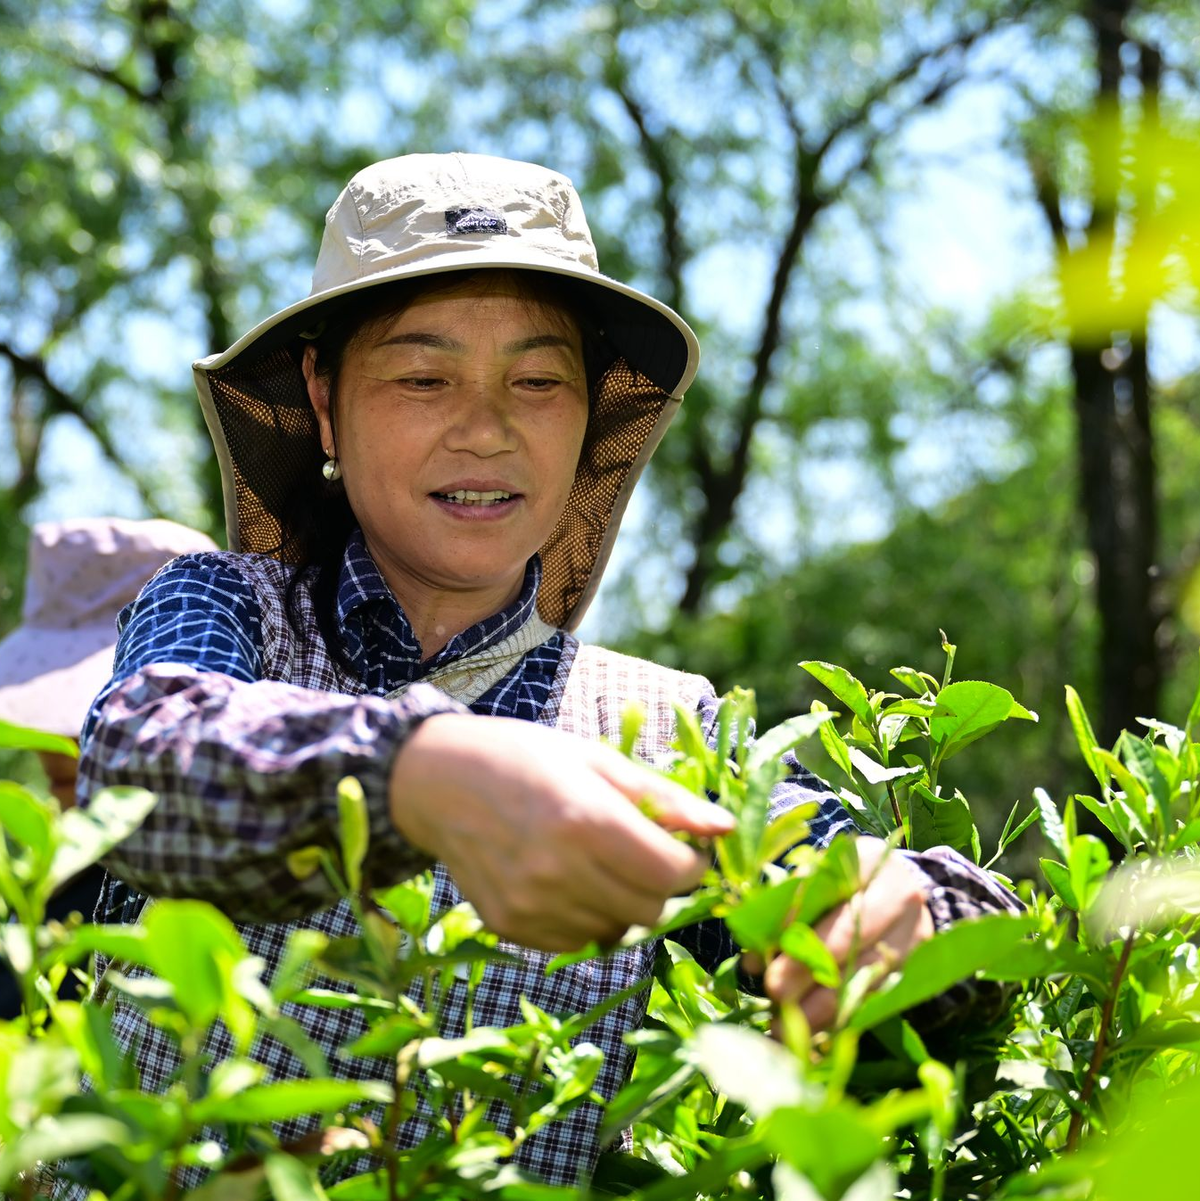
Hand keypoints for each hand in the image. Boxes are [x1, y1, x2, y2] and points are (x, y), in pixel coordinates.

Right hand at [388, 714, 733, 951]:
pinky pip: (576, 941)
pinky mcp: (510, 926)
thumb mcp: (597, 760)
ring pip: (616, 930)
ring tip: (597, 861)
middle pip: (650, 909)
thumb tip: (723, 827)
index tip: (685, 848)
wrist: (437, 779)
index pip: (673, 874)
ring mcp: (531, 904)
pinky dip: (585, 917)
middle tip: (643, 854)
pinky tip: (565, 879)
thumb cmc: (525, 757)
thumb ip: (664, 798)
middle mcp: (559, 870)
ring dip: (622, 902)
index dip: (692, 864)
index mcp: (588, 820)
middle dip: (660, 885)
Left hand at [752, 836, 933, 1033]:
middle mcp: (897, 893)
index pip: (824, 889)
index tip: (763, 948)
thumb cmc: (846, 884)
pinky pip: (874, 999)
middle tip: (773, 992)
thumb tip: (754, 958)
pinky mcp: (914, 968)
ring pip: (860, 976)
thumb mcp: (821, 879)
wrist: (906, 895)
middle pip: (846, 936)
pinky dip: (840, 1019)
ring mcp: (912, 933)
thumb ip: (786, 909)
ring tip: (783, 1026)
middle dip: (805, 969)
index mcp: (867, 859)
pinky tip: (811, 1034)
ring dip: (820, 1006)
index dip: (791, 922)